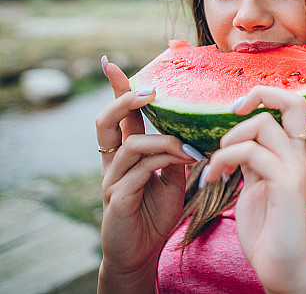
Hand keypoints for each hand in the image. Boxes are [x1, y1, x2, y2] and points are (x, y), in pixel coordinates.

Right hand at [95, 58, 195, 290]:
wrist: (140, 252)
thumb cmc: (153, 213)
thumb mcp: (170, 178)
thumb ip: (174, 153)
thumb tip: (189, 131)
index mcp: (125, 153)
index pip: (119, 115)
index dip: (115, 89)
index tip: (110, 63)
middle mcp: (113, 162)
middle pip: (106, 121)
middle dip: (125, 100)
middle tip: (148, 91)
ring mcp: (112, 180)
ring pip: (132, 145)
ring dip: (165, 141)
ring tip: (191, 149)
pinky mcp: (117, 198)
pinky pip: (140, 170)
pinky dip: (166, 161)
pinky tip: (187, 162)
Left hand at [200, 83, 305, 292]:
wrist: (284, 271)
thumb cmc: (269, 234)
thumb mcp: (256, 189)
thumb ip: (252, 164)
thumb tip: (235, 145)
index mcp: (293, 156)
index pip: (295, 107)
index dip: (269, 94)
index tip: (238, 108)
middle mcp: (298, 157)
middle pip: (292, 101)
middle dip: (258, 95)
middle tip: (231, 113)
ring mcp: (294, 168)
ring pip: (263, 124)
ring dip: (228, 140)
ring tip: (215, 165)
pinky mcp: (286, 184)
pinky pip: (250, 153)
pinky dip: (224, 160)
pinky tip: (215, 179)